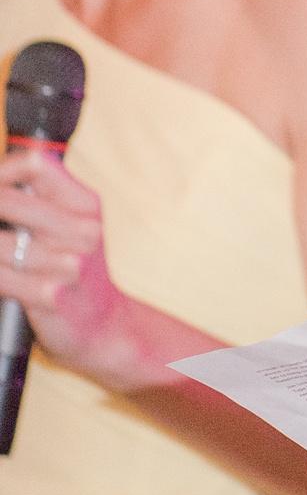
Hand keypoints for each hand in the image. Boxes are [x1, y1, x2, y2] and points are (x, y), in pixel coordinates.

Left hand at [0, 145, 140, 390]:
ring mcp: (67, 264)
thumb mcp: (79, 229)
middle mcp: (81, 230)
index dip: (2, 170)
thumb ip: (48, 201)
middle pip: (7, 199)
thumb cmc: (82, 274)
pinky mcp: (49, 296)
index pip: (36, 165)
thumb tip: (4, 181)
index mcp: (86, 206)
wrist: (108, 329)